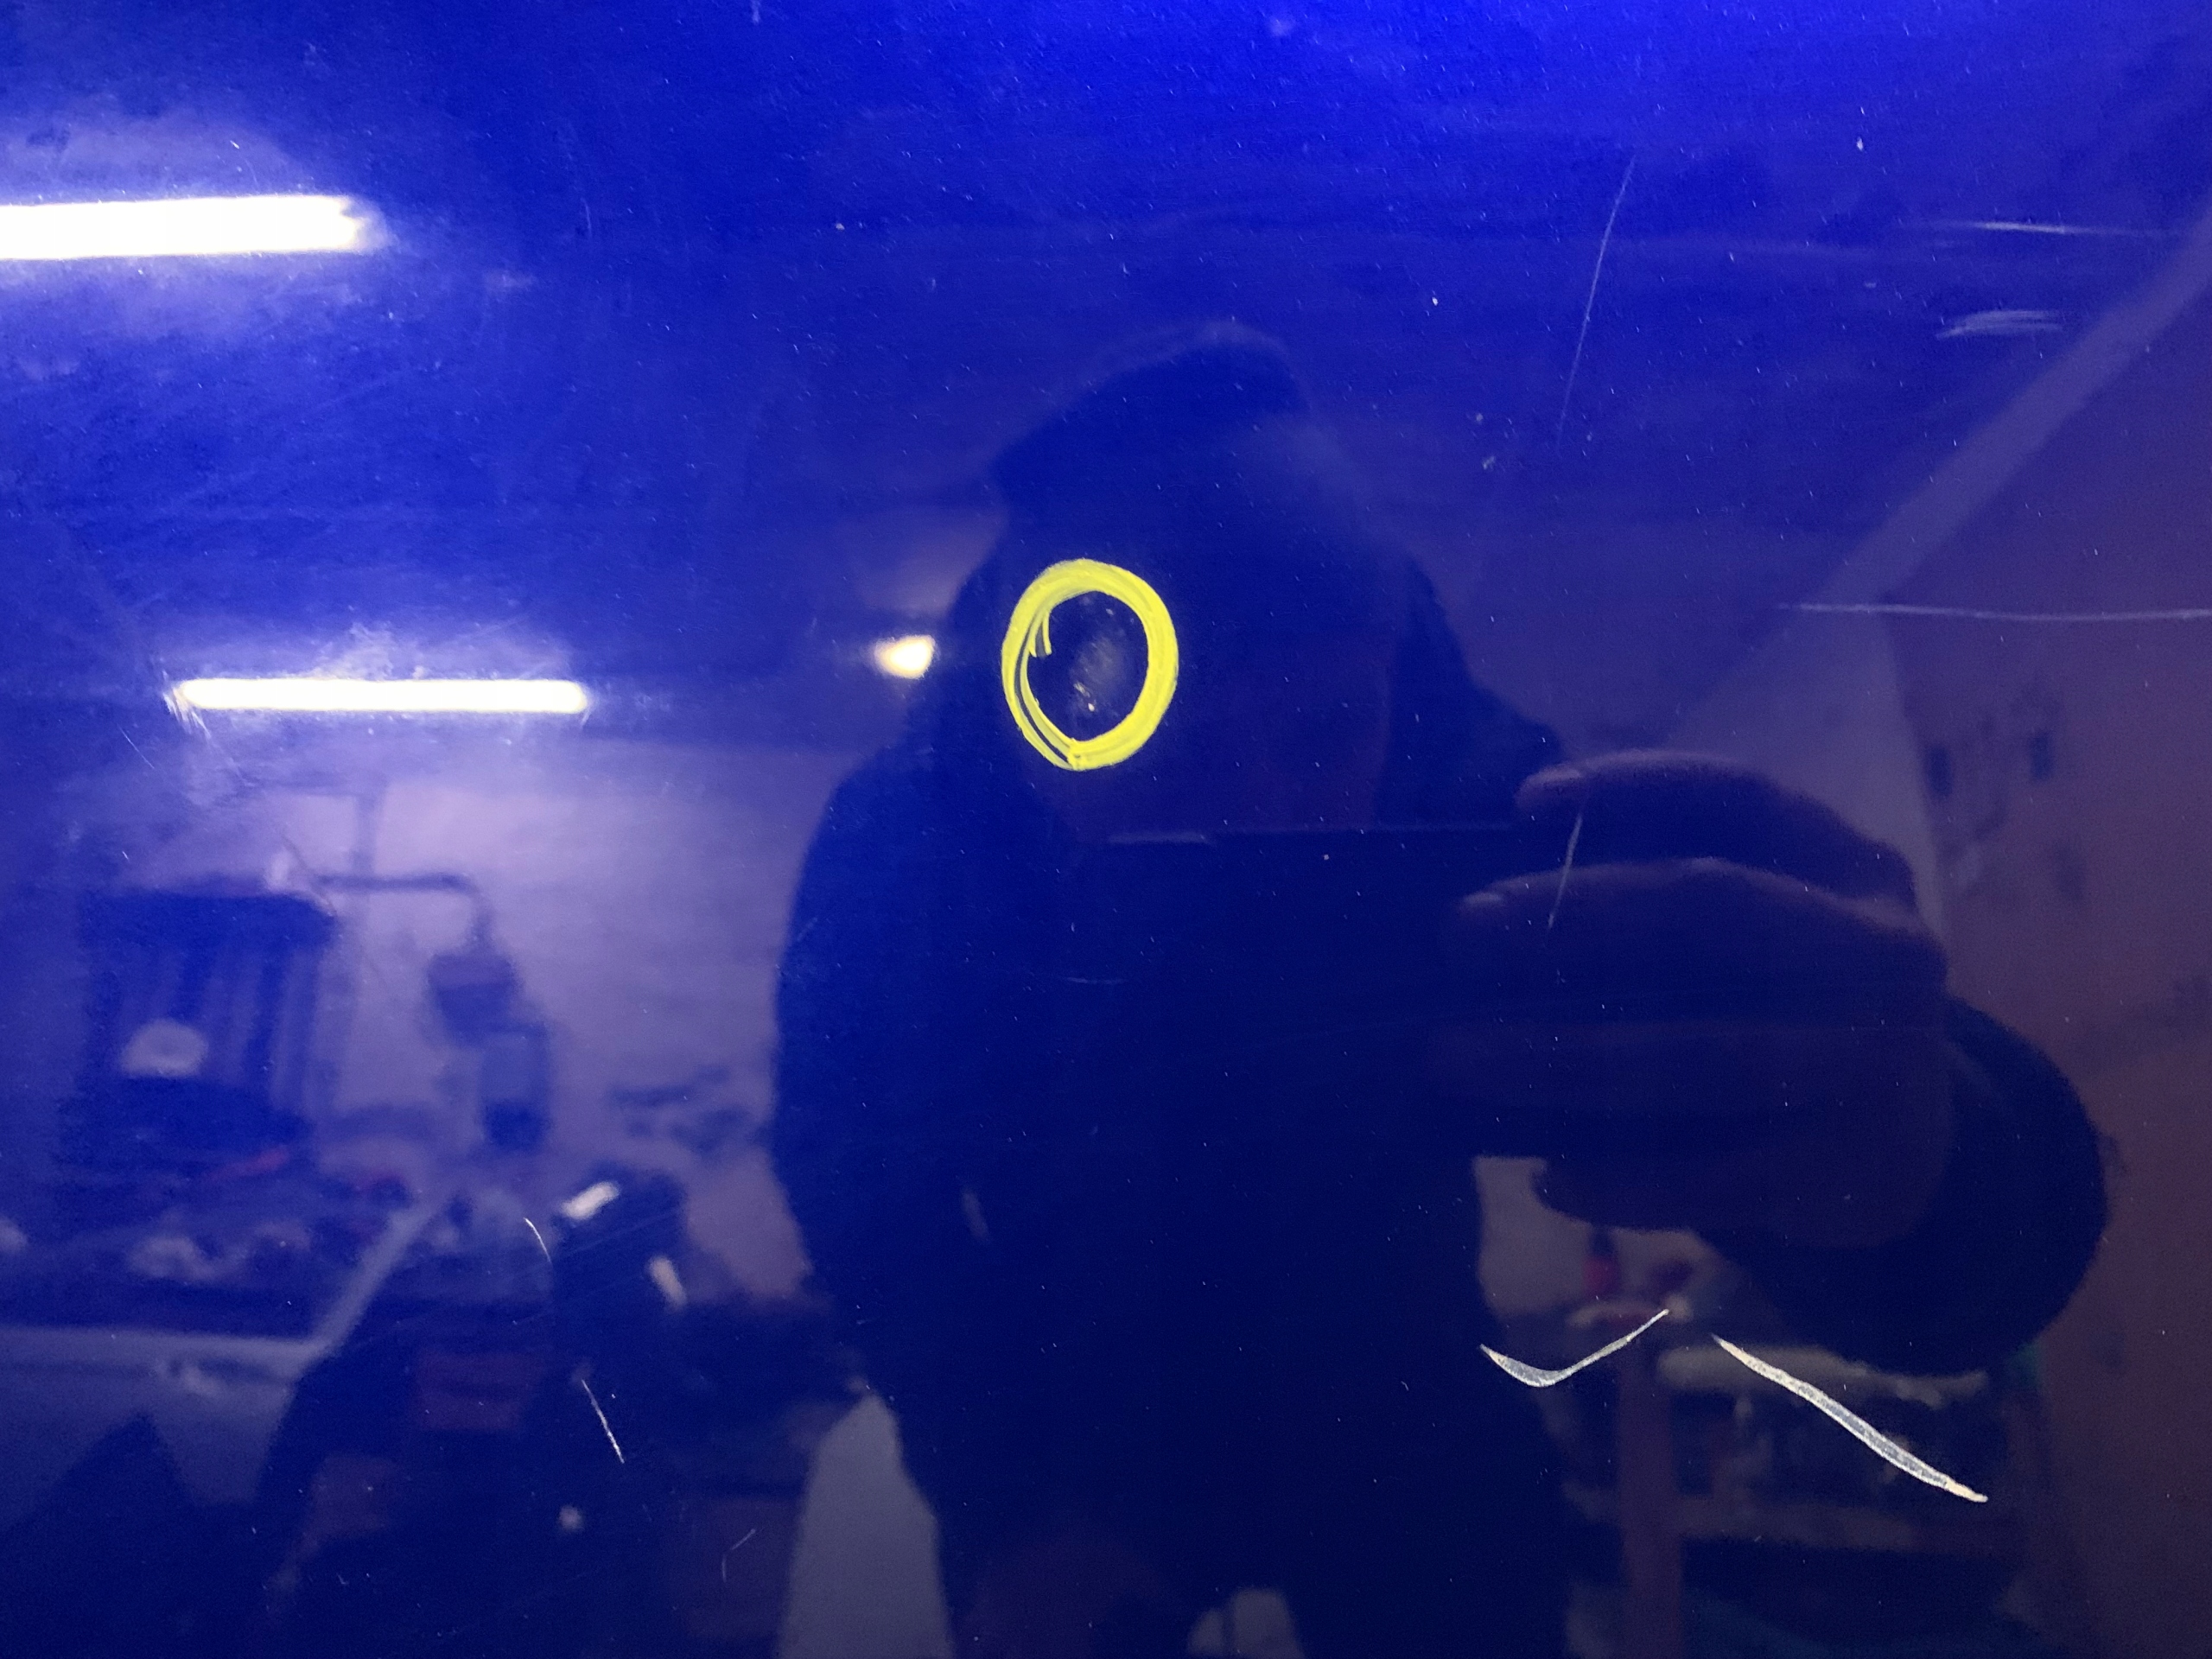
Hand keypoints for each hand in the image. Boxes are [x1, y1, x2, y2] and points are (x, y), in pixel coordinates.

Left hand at [1432, 752, 1954, 1249]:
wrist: (1904, 1152)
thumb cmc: (1777, 1013)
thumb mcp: (1759, 934)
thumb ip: (1662, 901)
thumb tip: (1494, 894)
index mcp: (1846, 864)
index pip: (1740, 797)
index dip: (1633, 785)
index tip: (1524, 801)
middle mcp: (1878, 948)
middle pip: (1717, 907)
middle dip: (1578, 913)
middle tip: (1460, 931)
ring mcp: (1878, 1060)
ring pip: (1708, 1053)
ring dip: (1567, 1057)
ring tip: (1455, 1057)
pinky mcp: (1854, 1168)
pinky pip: (1718, 1176)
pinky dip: (1622, 1180)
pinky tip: (1546, 1177)